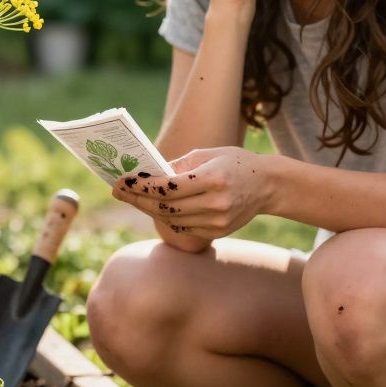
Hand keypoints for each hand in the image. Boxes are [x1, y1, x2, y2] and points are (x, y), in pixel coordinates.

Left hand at [111, 146, 275, 239]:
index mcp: (213, 179)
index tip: (121, 181)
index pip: (167, 187)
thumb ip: (176, 165)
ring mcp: (218, 221)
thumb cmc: (233, 163)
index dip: (140, 186)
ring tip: (131, 197)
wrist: (267, 185)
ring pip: (171, 219)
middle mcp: (216, 203)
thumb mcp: (206, 154)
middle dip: (137, 198)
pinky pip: (183, 227)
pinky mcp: (218, 232)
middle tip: (117, 190)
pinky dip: (166, 217)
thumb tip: (146, 174)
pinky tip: (154, 207)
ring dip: (148, 208)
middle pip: (165, 206)